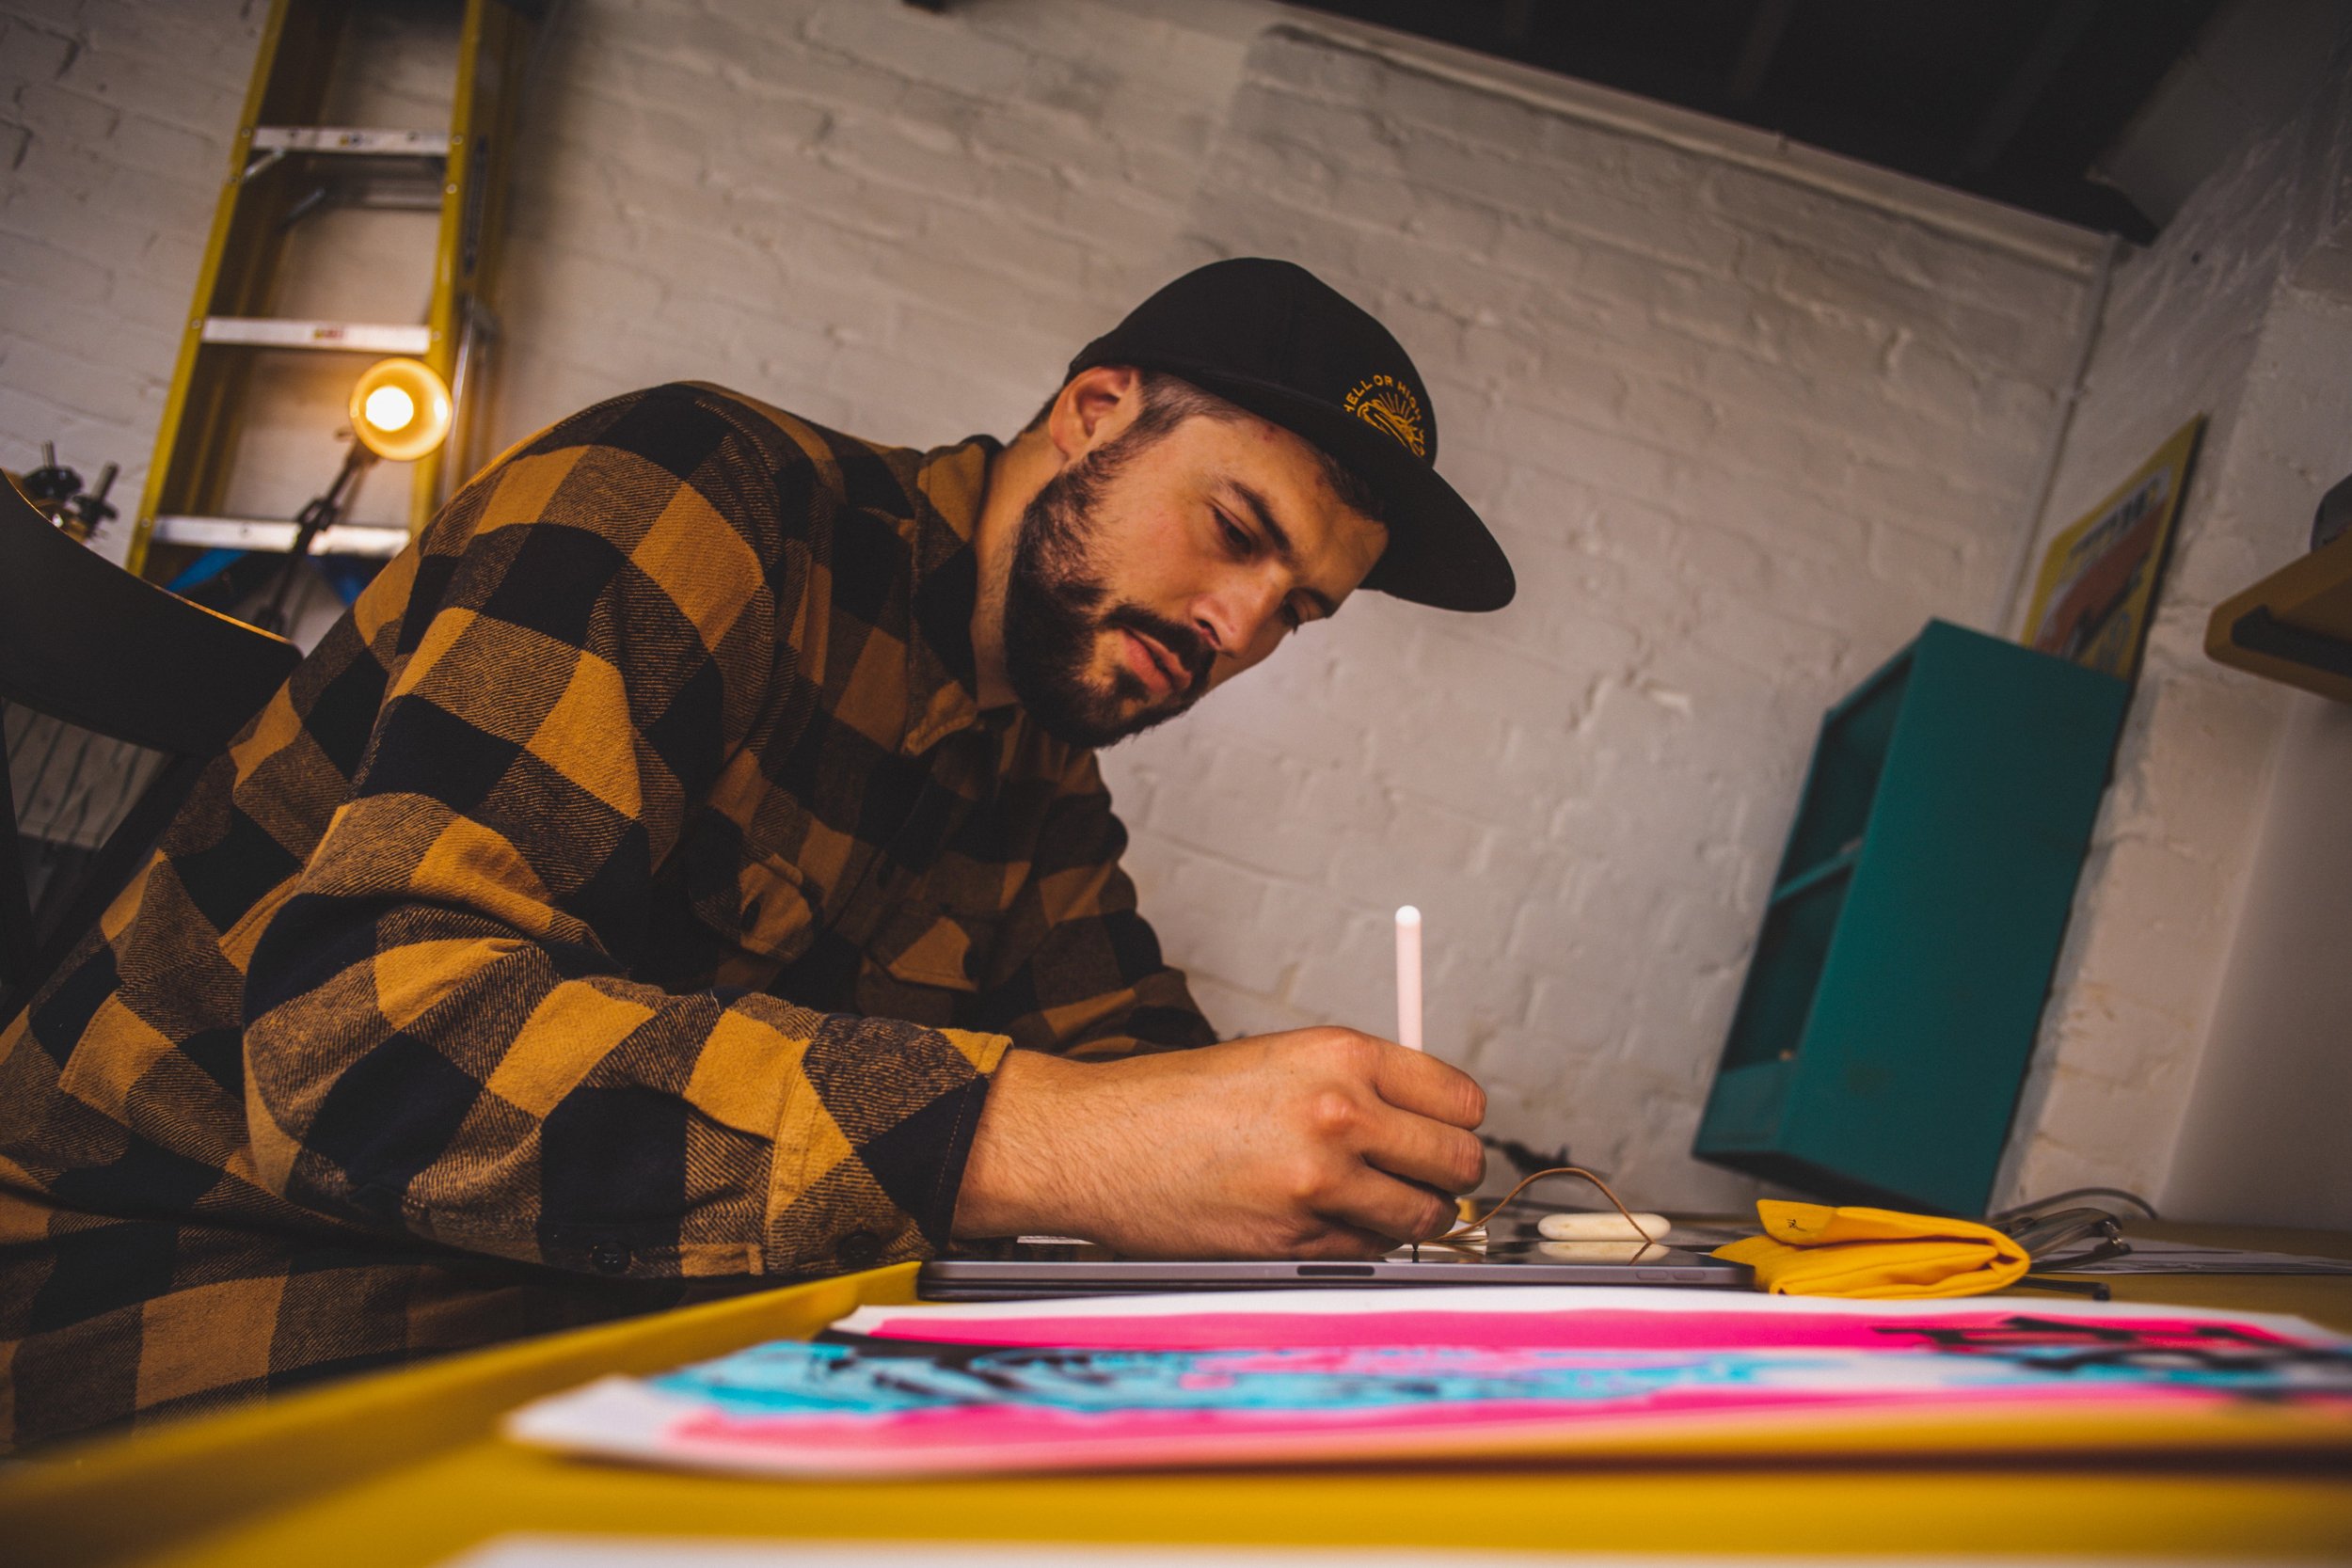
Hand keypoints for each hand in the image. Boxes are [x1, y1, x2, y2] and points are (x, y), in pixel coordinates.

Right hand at [951, 1028, 1486, 1258]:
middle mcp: (1339, 1114)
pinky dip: (1360, 1247)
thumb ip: (1358, 1083)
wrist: (1097, 1142)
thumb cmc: (1179, 1100)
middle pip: (1459, 1162)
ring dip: (1410, 1218)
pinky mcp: (1294, 1243)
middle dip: (1447, 1175)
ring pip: (1425, 1218)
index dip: (1457, 1123)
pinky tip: (1320, 1223)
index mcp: (1342, 1055)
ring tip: (1372, 1203)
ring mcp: (1319, 1184)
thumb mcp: (1280, 1058)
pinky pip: (1369, 1254)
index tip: (1443, 1133)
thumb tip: (1432, 1121)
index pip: (1461, 1100)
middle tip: (1422, 1177)